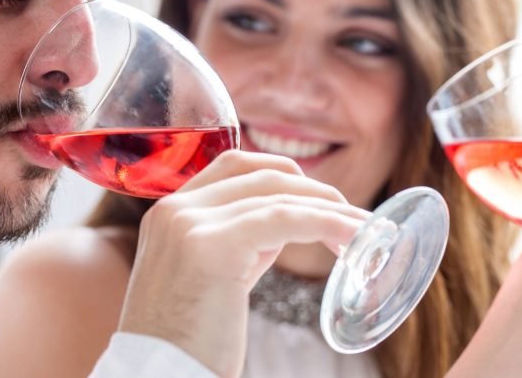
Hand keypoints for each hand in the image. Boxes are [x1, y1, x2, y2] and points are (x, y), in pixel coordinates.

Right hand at [117, 150, 369, 377]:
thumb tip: (285, 222)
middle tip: (351, 219)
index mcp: (167, 213)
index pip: (233, 165)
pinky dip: (327, 222)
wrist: (158, 375)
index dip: (284, 174)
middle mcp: (174, 209)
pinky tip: (353, 237)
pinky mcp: (213, 247)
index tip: (319, 199)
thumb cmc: (188, 342)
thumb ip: (237, 241)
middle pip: (259, 173)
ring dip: (330, 208)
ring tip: (363, 232)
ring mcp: (190, 224)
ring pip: (277, 194)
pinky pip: (286, 219)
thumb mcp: (209, 277)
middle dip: (313, 190)